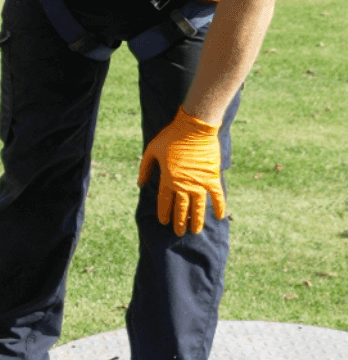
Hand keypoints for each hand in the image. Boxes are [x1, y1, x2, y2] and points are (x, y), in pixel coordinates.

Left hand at [138, 106, 224, 235]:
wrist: (195, 127)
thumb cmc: (171, 136)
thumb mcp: (152, 150)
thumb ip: (145, 168)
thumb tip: (140, 184)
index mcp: (168, 179)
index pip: (165, 202)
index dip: (164, 213)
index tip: (164, 222)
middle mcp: (184, 185)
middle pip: (181, 208)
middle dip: (179, 222)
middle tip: (179, 232)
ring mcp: (199, 183)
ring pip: (198, 207)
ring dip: (196, 220)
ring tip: (194, 231)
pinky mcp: (213, 178)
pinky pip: (217, 196)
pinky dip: (219, 207)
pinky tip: (219, 217)